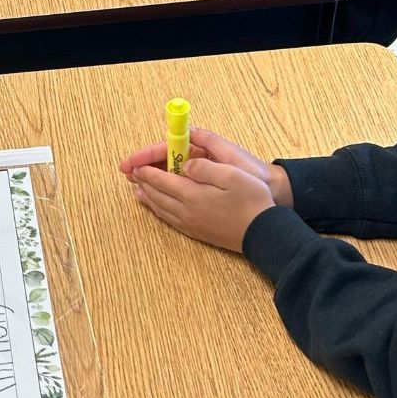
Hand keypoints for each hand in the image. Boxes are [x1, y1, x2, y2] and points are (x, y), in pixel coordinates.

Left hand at [129, 157, 276, 253]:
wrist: (264, 233)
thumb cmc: (252, 200)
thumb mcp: (231, 174)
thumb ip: (203, 167)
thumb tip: (184, 165)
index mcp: (192, 194)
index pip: (161, 179)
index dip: (146, 170)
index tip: (135, 164)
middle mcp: (186, 211)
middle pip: (157, 194)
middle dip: (143, 182)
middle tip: (132, 173)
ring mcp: (191, 224)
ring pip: (161, 208)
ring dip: (148, 197)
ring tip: (138, 189)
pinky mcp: (197, 232)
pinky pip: (170, 219)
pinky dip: (158, 211)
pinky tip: (158, 208)